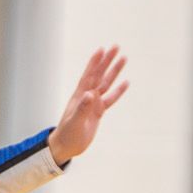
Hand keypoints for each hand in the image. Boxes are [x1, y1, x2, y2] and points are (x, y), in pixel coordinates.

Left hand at [49, 45, 128, 164]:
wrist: (66, 146)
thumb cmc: (67, 134)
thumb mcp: (75, 122)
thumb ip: (82, 108)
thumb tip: (89, 94)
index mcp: (80, 96)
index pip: (89, 75)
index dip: (94, 62)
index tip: (102, 49)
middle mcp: (87, 96)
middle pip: (99, 74)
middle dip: (107, 61)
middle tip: (116, 47)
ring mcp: (93, 103)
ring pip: (106, 83)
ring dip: (114, 71)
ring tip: (124, 58)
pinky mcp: (98, 112)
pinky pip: (110, 98)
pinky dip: (118, 91)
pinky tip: (126, 83)